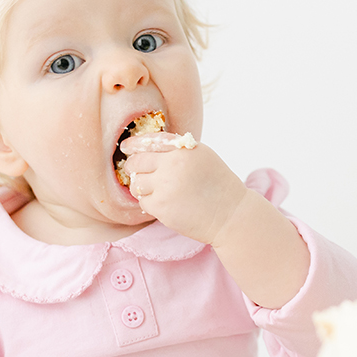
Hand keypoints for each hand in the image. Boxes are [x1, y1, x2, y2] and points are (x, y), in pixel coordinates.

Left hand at [120, 133, 245, 244]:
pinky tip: (165, 203)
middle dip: (133, 167)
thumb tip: (149, 148)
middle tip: (137, 172)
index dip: (134, 144)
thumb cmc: (218, 185)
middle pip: (136, 163)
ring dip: (142, 187)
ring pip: (136, 184)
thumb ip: (178, 149)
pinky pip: (143, 202)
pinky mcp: (161, 208)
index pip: (149, 141)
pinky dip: (150, 203)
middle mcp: (172, 166)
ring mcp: (165, 188)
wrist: (230, 215)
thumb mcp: (203, 156)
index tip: (126, 147)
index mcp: (183, 150)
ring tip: (156, 190)